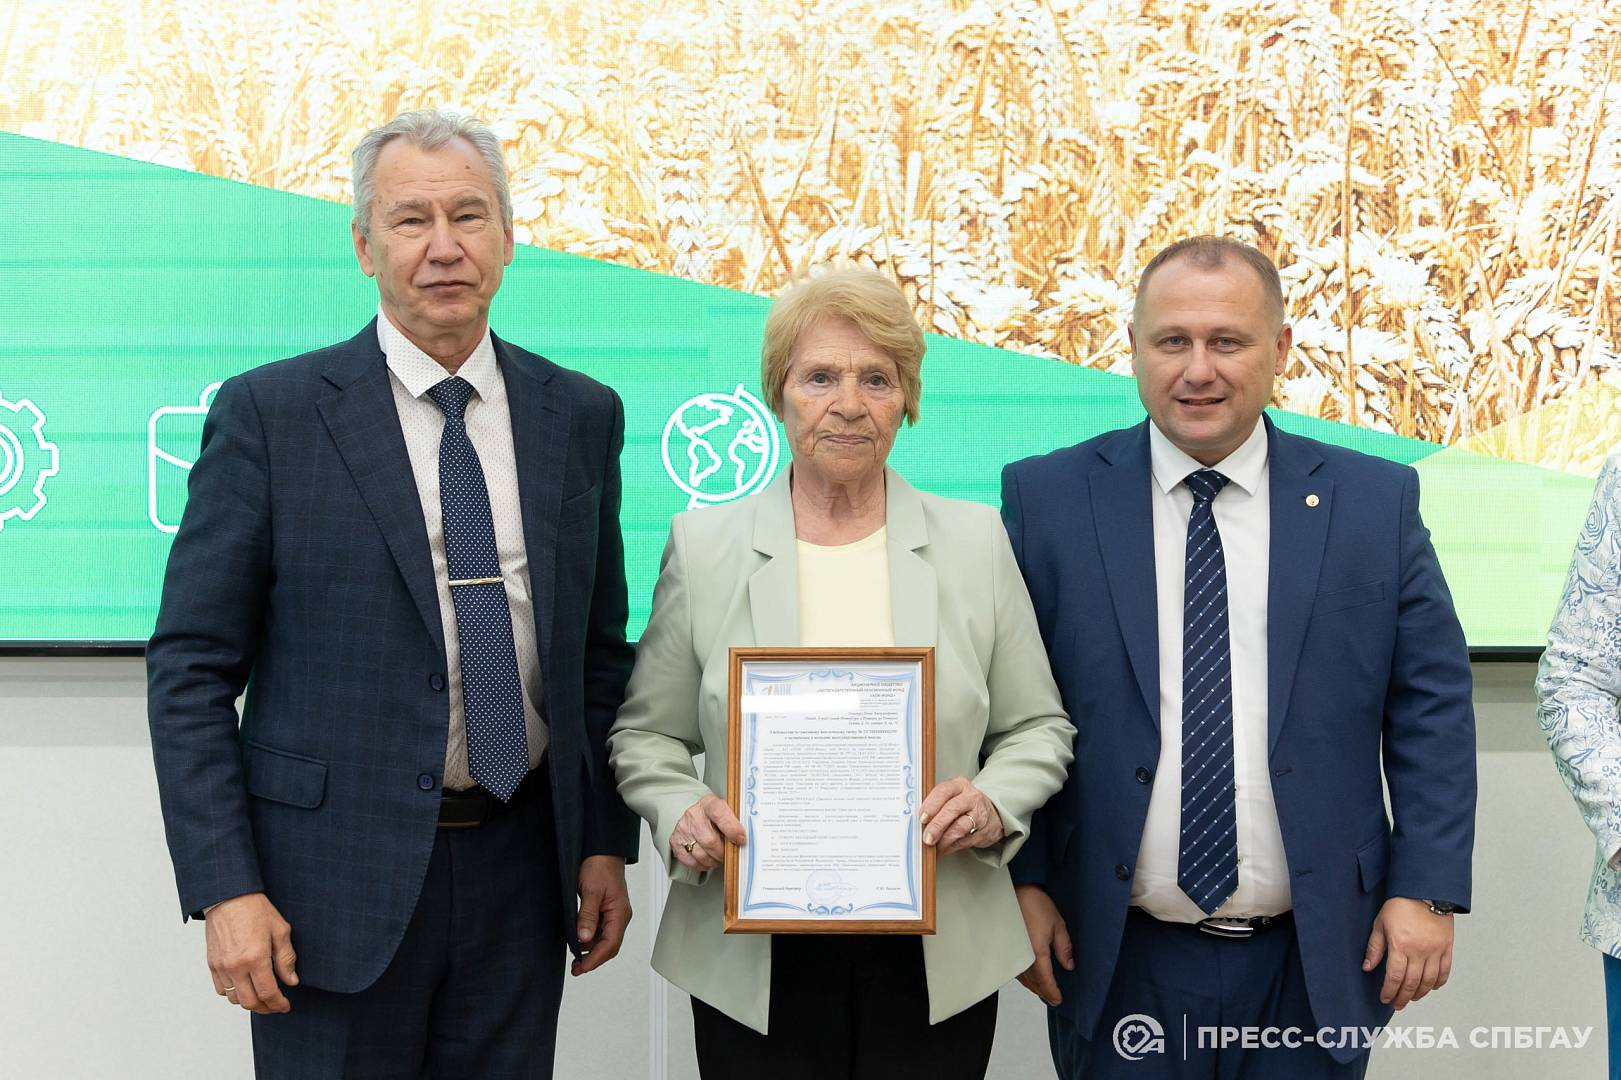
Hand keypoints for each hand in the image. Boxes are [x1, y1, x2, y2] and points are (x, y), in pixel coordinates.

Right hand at [205, 892, 297, 1013]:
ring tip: (261, 996)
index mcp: (255, 958)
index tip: (285, 1006)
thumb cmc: (255, 909)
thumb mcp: (280, 930)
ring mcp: (221, 967)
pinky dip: (233, 994)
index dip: (278, 1004)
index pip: (268, 993)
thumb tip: (291, 980)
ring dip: (249, 1002)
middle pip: (250, 1002)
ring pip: (234, 999)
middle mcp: (236, 967)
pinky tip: (244, 987)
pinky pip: (221, 990)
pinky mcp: (212, 964)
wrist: (228, 897)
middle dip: (265, 1008)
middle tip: (275, 1005)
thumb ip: (286, 958)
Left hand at [572, 855, 631, 975]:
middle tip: (576, 968)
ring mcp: (614, 914)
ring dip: (591, 950)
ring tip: (575, 957)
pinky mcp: (607, 911)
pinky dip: (590, 940)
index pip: (610, 944)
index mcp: (620, 913)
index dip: (596, 959)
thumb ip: (587, 916)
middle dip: (594, 959)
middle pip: (610, 946)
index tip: (582, 967)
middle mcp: (619, 916)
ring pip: (605, 940)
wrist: (602, 850)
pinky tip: (578, 940)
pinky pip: (601, 931)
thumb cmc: (599, 866)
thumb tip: (583, 939)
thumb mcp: (591, 891)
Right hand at [670, 794, 746, 871]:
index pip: (720, 814)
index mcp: (709, 804)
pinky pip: (692, 862)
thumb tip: (748, 838)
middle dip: (724, 852)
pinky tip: (708, 859)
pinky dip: (703, 865)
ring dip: (714, 861)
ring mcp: (682, 829)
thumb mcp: (726, 810)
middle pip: (710, 841)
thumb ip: (736, 821)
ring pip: (701, 855)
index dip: (732, 829)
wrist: (692, 813)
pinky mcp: (675, 842)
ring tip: (720, 857)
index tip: (741, 840)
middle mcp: (693, 815)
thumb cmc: (714, 815)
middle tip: (731, 853)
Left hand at [920, 776, 1004, 855]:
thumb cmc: (966, 804)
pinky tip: (943, 849)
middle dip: (937, 826)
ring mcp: (980, 814)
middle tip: (926, 838)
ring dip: (944, 840)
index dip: (931, 805)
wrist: (993, 813)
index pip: (944, 791)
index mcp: (960, 785)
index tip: (921, 818)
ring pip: (960, 827)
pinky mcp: (984, 831)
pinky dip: (951, 847)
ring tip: (934, 847)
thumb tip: (917, 820)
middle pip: (952, 810)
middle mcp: (971, 798)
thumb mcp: (953, 796)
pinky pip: (965, 841)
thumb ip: (937, 803)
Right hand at [1014, 884, 1072, 1005]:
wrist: (1013, 890)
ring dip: (1033, 987)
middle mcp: (1022, 957)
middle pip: (1033, 982)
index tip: (1059, 1000)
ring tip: (1042, 991)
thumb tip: (1068, 966)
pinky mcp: (1006, 948)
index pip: (1045, 980)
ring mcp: (1012, 953)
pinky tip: (1029, 977)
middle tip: (1052, 999)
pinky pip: (1016, 969)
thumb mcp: (1058, 924)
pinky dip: (1024, 977)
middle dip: (1043, 992)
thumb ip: (1064, 947)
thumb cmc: (1036, 905)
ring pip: (1023, 978)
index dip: (1052, 992)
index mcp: (1037, 953)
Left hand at [1363, 897, 1453, 1008]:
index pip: (1394, 977)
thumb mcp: (1380, 924)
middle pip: (1412, 983)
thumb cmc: (1400, 905)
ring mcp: (1435, 950)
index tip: (1385, 998)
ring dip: (1420, 993)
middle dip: (1403, 997)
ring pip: (1429, 981)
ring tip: (1412, 998)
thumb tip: (1368, 967)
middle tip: (1397, 1004)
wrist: (1425, 891)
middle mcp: (1419, 951)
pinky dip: (1438, 982)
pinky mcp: (1447, 948)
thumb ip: (1375, 948)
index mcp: (1400, 945)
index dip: (1389, 991)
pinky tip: (1431, 987)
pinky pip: (1445, 971)